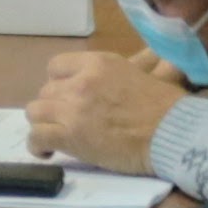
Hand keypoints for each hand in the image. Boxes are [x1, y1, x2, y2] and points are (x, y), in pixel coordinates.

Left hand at [27, 46, 184, 174]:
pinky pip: (36, 137)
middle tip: (67, 120)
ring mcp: (71, 109)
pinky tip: (47, 152)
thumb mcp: (148, 74)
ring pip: (35, 112)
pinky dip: (37, 146)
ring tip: (54, 135)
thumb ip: (137, 64)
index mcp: (97, 63)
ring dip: (43, 124)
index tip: (68, 96)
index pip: (57, 66)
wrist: (172, 134)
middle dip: (54, 106)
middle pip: (46, 91)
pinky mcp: (69, 136)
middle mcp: (79, 82)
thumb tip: (151, 55)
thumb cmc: (167, 106)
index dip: (59, 82)